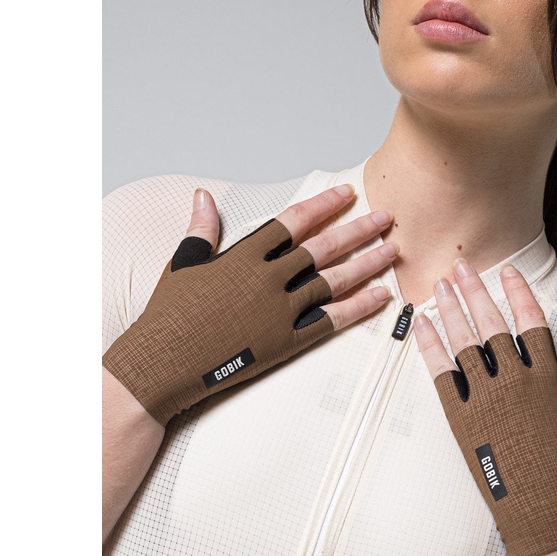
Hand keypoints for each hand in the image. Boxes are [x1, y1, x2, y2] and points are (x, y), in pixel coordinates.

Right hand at [102, 184, 396, 424]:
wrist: (163, 360)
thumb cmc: (170, 314)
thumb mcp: (183, 264)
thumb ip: (201, 230)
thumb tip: (203, 197)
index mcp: (244, 255)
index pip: (294, 221)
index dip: (324, 205)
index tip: (347, 195)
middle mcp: (267, 279)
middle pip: (324, 248)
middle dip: (359, 231)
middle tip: (387, 219)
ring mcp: (279, 311)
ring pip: (334, 281)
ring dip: (367, 265)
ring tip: (393, 252)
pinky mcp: (285, 341)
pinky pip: (331, 322)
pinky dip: (358, 308)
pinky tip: (380, 297)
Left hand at [414, 259, 556, 555]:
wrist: (542, 512)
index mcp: (547, 381)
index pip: (532, 324)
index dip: (520, 295)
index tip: (509, 273)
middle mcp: (515, 383)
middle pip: (491, 325)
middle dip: (475, 291)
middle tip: (461, 266)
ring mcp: (486, 399)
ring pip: (464, 344)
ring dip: (450, 311)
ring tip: (438, 286)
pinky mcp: (461, 418)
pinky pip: (442, 375)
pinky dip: (430, 349)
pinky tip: (420, 327)